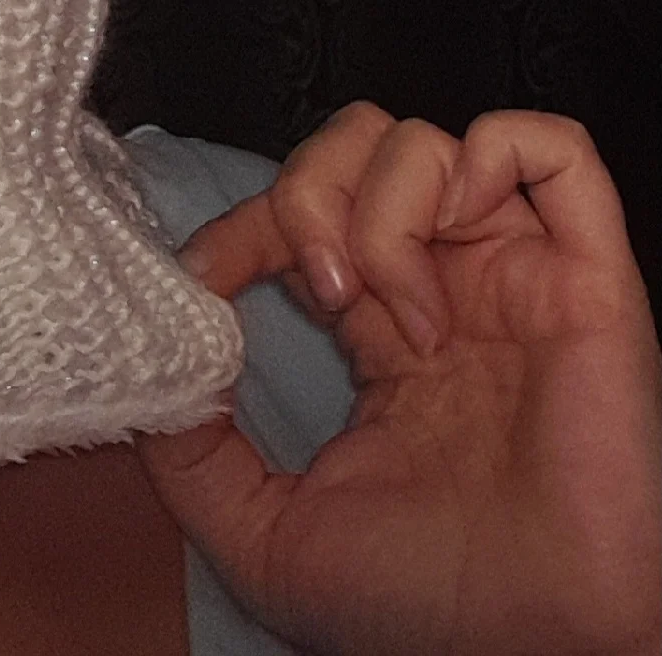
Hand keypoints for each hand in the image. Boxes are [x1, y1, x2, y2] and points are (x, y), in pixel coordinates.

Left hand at [140, 104, 661, 655]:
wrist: (538, 654)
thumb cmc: (429, 611)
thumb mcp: (262, 537)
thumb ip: (189, 451)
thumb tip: (161, 352)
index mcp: (377, 334)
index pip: (295, 214)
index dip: (243, 223)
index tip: (210, 276)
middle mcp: (444, 287)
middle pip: (355, 148)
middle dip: (310, 194)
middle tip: (324, 289)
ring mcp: (514, 275)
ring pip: (427, 142)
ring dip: (386, 209)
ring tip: (405, 315)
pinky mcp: (588, 280)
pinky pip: (554, 151)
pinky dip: (492, 157)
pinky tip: (462, 239)